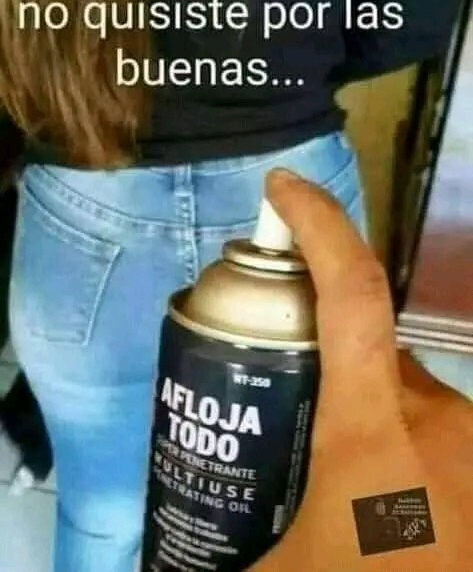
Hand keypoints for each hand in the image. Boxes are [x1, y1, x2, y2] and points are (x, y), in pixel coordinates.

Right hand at [252, 170, 472, 571]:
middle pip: (365, 341)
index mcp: (374, 427)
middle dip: (318, 349)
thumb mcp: (288, 564)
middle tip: (276, 393)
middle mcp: (432, 414)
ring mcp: (466, 433)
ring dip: (356, 402)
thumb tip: (185, 548)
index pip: (351, 290)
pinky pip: (424, 418)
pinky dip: (392, 430)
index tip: (282, 186)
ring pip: (394, 384)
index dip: (318, 226)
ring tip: (322, 461)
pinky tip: (370, 484)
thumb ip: (235, 534)